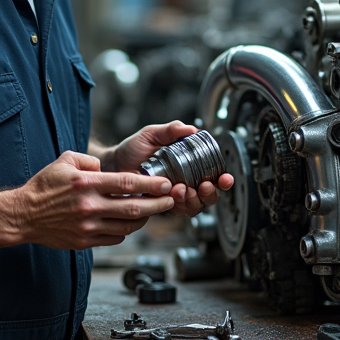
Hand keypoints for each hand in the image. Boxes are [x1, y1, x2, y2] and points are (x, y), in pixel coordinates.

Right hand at [14, 151, 176, 249]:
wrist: (23, 215)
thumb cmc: (44, 187)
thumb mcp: (64, 161)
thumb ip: (88, 160)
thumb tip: (105, 167)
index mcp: (86, 183)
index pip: (127, 182)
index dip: (151, 183)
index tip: (165, 183)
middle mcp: (89, 206)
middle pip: (133, 207)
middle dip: (157, 204)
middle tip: (170, 200)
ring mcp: (88, 226)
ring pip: (127, 225)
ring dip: (145, 219)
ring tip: (153, 211)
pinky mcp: (84, 241)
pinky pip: (114, 237)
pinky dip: (126, 230)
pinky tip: (130, 222)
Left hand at [106, 121, 233, 217]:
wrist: (114, 163)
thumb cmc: (133, 148)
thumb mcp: (153, 134)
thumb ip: (171, 130)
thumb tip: (191, 129)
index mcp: (189, 165)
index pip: (213, 175)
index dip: (223, 180)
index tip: (225, 178)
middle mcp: (186, 182)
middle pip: (209, 195)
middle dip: (211, 193)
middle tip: (204, 185)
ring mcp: (174, 196)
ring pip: (196, 206)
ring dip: (194, 200)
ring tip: (184, 189)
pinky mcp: (162, 205)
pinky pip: (177, 210)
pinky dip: (179, 204)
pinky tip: (173, 194)